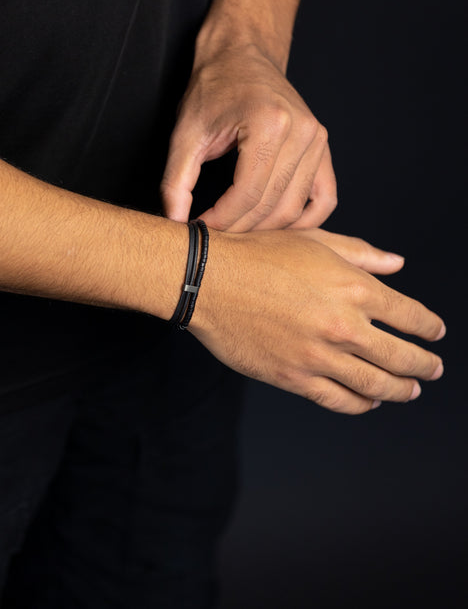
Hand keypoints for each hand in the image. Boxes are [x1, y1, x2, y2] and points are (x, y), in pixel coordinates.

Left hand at [161, 44, 336, 231]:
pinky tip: (278, 227)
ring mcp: (318, 141)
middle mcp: (302, 132)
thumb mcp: (186, 133)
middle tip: (216, 236)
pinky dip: (305, 221)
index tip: (201, 229)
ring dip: (266, 230)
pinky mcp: (323, 149)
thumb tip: (176, 223)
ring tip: (238, 231)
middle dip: (240, 228)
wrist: (242, 55)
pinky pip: (324, 199)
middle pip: (272, 205)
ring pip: (296, 209)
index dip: (221, 220)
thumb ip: (176, 181)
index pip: (247, 194)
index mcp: (269, 123)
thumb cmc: (214, 88)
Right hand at [190, 228, 444, 413]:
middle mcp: (344, 325)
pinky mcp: (294, 378)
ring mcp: (319, 355)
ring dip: (399, 390)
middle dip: (424, 365)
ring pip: (374, 384)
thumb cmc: (257, 254)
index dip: (429, 327)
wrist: (209, 281)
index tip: (435, 333)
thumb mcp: (312, 240)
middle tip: (433, 369)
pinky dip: (360, 405)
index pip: (409, 315)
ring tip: (410, 391)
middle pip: (400, 356)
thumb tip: (396, 263)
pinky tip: (368, 402)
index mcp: (353, 287)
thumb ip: (359, 253)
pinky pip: (339, 400)